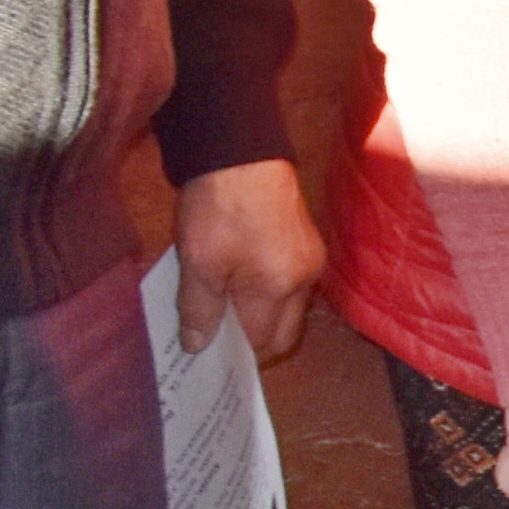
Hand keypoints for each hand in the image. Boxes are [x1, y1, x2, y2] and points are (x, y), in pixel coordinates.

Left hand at [173, 159, 325, 363]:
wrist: (241, 153)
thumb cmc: (218, 208)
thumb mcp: (198, 262)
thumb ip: (198, 310)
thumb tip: (197, 347)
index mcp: (279, 287)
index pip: (261, 341)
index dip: (233, 352)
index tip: (205, 354)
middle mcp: (305, 280)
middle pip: (284, 334)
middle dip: (253, 343)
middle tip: (216, 339)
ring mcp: (311, 262)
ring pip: (289, 311)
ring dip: (260, 318)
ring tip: (223, 309)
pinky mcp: (308, 246)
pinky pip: (291, 287)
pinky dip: (267, 296)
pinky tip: (240, 283)